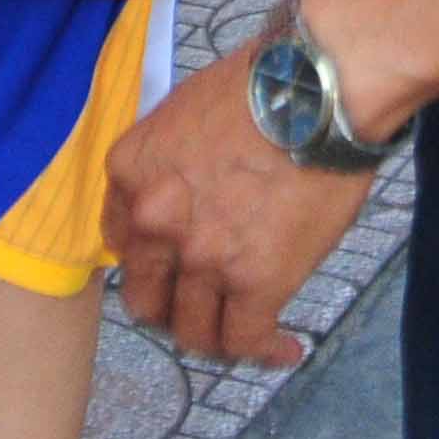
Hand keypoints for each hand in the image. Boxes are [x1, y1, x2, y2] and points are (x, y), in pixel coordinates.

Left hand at [105, 47, 374, 367]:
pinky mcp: (255, 283)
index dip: (151, 263)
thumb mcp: (181, 117)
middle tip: (207, 305)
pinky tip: (284, 346)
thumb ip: (165, 169)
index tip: (175, 271)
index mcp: (129, 175)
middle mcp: (153, 223)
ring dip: (220, 336)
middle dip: (175, 308)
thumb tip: (182, 203)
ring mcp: (202, 258)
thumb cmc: (258, 86)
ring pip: (194, 331)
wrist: (316, 92)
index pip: (122, 246)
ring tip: (248, 330)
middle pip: (147, 300)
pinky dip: (263, 351)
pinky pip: (246, 340)